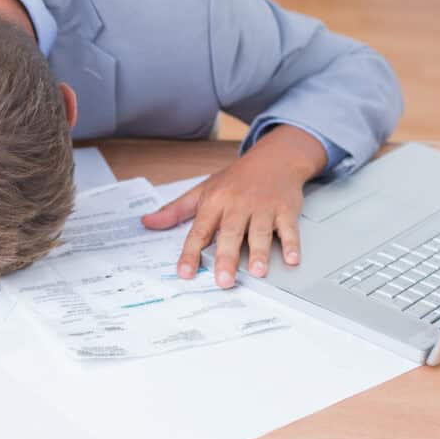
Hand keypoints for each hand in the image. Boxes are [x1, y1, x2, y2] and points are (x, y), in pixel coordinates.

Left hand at [141, 125, 326, 287]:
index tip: (184, 272)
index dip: (190, 253)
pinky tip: (292, 259)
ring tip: (257, 272)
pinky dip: (292, 244)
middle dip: (227, 258)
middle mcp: (238, 206)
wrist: (275, 158)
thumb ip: (175, 210)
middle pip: (231, 234)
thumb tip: (147, 222)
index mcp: (215, 203)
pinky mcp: (286, 209)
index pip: (199, 231)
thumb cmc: (236, 179)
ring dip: (259, 252)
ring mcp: (263, 208)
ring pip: (260, 232)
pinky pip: (289, 228)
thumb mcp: (203, 190)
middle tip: (223, 280)